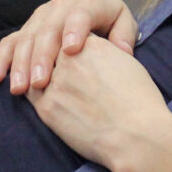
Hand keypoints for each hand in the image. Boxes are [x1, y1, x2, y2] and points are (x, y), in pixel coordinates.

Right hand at [0, 0, 138, 94]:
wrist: (93, 4)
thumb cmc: (111, 21)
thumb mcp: (124, 22)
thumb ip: (124, 35)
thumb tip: (121, 51)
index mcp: (88, 1)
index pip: (80, 13)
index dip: (75, 29)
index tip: (72, 50)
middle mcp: (60, 5)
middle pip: (48, 28)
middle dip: (42, 56)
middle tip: (41, 83)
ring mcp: (41, 17)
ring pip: (27, 37)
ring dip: (21, 63)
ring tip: (20, 88)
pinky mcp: (28, 28)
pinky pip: (11, 42)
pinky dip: (1, 60)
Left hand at [25, 35, 171, 171]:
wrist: (135, 135)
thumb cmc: (139, 103)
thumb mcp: (126, 64)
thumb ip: (103, 55)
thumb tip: (94, 60)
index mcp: (90, 44)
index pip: (69, 37)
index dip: (70, 47)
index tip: (74, 58)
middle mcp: (69, 58)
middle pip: (50, 52)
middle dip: (52, 61)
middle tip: (61, 74)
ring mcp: (54, 82)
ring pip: (35, 71)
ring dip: (39, 76)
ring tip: (54, 88)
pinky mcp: (46, 108)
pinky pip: (31, 94)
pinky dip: (35, 94)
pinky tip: (48, 100)